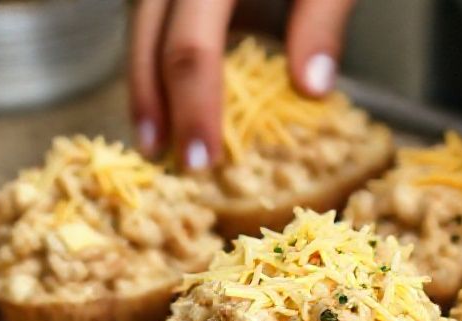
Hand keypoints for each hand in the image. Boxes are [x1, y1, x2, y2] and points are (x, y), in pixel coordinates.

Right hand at [129, 0, 355, 168]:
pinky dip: (155, 60)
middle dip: (154, 103)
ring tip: (154, 139)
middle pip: (148, 37)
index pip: (192, 48)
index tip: (203, 159)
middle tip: (169, 162)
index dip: (194, 107)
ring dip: (144, 85)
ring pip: (139, 26)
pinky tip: (165, 98)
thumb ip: (322, 19)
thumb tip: (311, 87)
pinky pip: (153, 17)